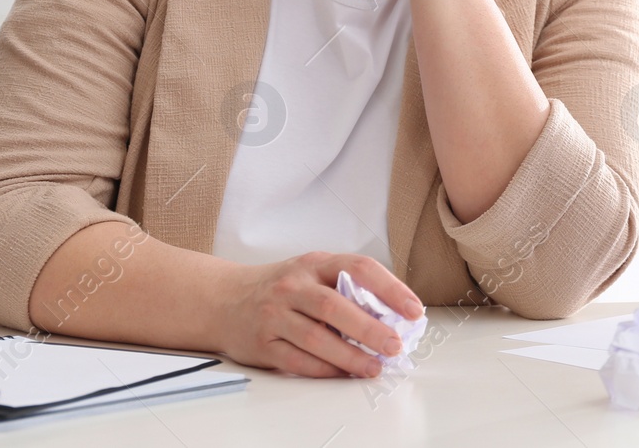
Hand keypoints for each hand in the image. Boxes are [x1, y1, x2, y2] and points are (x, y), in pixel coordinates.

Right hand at [216, 251, 424, 377]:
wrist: (225, 299)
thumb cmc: (282, 287)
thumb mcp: (312, 274)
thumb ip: (346, 288)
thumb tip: (393, 317)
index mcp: (314, 263)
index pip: (358, 268)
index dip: (390, 289)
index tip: (413, 310)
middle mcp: (293, 286)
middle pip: (335, 306)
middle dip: (370, 328)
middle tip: (395, 345)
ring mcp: (275, 314)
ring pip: (317, 337)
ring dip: (350, 356)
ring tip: (374, 367)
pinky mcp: (263, 344)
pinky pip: (298, 360)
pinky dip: (325, 370)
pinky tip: (344, 374)